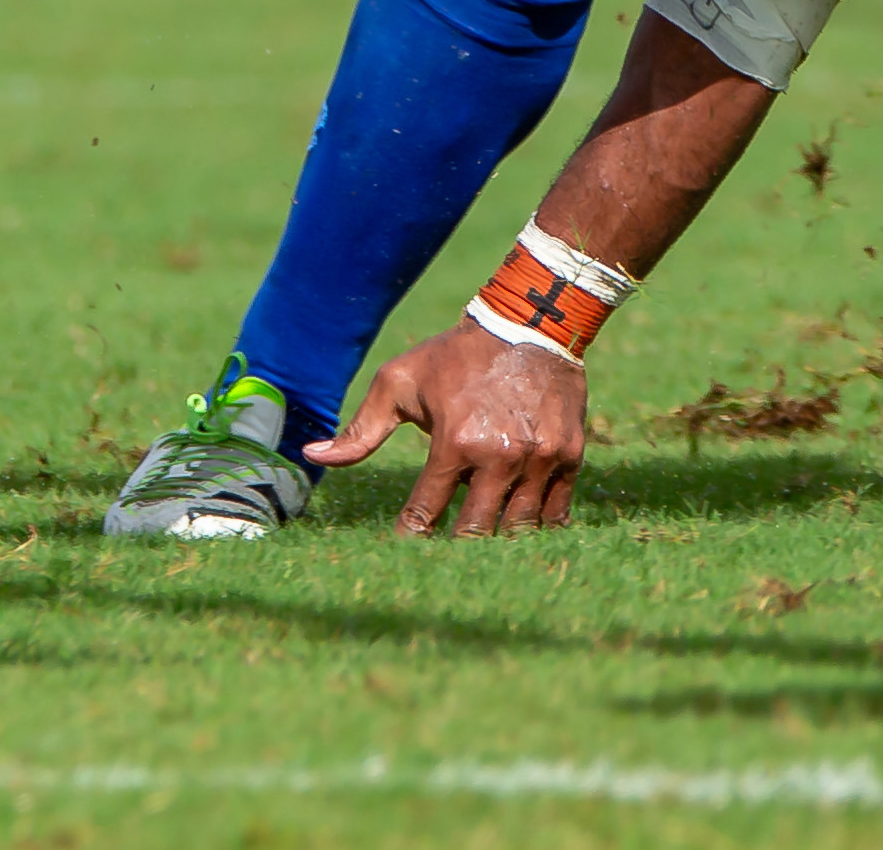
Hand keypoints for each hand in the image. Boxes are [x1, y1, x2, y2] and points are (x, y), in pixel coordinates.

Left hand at [307, 318, 589, 533]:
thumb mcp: (400, 382)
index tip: (402, 552)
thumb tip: (312, 455)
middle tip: (443, 559)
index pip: (425, 513)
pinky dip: (537, 526)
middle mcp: (499, 458)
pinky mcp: (569, 457)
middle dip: (456, 548)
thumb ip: (361, 428)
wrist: (530, 323)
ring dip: (498, 540)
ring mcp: (539, 460)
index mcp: (454, 443)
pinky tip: (519, 528)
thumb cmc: (456, 355)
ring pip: (518, 530)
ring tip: (482, 548)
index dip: (411, 537)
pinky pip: (556, 514)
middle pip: (475, 533)